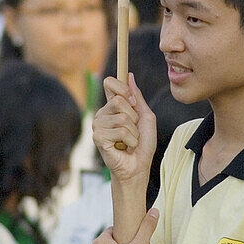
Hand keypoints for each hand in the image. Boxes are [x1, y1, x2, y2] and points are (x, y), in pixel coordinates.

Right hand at [93, 73, 156, 187]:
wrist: (139, 167)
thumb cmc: (142, 144)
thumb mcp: (145, 117)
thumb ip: (137, 97)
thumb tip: (130, 75)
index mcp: (112, 106)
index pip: (109, 83)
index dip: (122, 87)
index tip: (132, 99)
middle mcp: (102, 113)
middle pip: (119, 100)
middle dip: (134, 116)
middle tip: (133, 129)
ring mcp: (98, 125)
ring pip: (122, 117)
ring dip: (134, 131)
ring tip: (129, 140)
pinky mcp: (98, 137)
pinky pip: (121, 131)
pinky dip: (130, 140)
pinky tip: (124, 147)